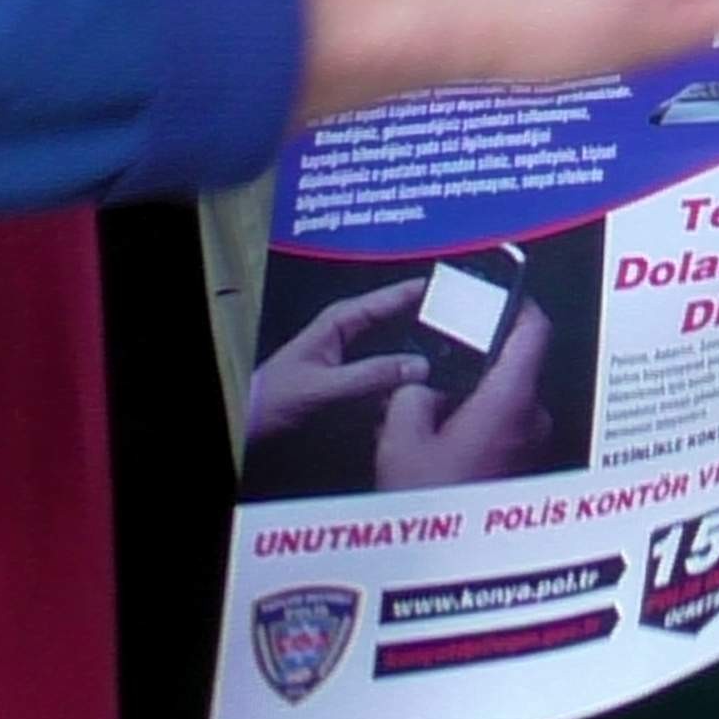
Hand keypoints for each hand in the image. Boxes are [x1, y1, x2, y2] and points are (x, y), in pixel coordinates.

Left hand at [244, 277, 441, 445]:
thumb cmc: (272, 400)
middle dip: (429, 328)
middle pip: (400, 326)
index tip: (455, 289)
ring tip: (453, 364)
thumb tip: (416, 367)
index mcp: (340, 322)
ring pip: (399, 359)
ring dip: (419, 364)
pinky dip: (405, 390)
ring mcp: (356, 364)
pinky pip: (390, 386)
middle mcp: (351, 338)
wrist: (253, 428)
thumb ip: (369, 376)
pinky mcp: (358, 390)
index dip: (422, 292)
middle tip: (464, 330)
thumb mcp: (323, 387)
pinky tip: (424, 396)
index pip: (389, 299)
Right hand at [374, 311, 552, 489]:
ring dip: (469, 405)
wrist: (459, 561)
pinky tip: (440, 450)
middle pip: (508, 369)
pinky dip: (476, 430)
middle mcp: (532, 420)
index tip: (503, 295)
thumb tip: (414, 390)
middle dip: (470, 370)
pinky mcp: (524, 466)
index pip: (533, 330)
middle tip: (435, 379)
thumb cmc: (441, 506)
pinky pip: (503, 430)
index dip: (518, 304)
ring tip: (430, 427)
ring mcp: (532, 445)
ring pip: (502, 403)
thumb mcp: (403, 441)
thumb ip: (409, 396)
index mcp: (510, 400)